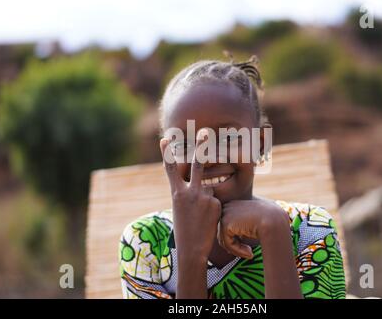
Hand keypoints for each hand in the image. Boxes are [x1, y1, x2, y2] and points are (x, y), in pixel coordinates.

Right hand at [160, 129, 221, 261]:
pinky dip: (214, 209)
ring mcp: (203, 197)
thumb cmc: (184, 229)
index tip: (164, 139)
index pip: (171, 169)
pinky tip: (208, 221)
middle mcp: (189, 192)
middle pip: (198, 164)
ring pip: (209, 188)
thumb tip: (203, 183)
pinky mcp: (215, 204)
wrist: (192, 249)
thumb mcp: (180, 209)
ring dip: (207, 199)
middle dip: (202, 147)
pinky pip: (217, 200)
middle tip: (206, 131)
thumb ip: (188, 193)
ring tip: (200, 215)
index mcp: (176, 193)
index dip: (167, 153)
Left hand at [218, 198, 290, 258]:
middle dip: (232, 244)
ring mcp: (226, 213)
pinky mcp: (226, 222)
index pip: (226, 224)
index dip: (235, 238)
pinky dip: (237, 250)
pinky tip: (250, 252)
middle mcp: (228, 206)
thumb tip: (228, 243)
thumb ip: (241, 227)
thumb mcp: (253, 222)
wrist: (275, 221)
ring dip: (235, 249)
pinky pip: (227, 242)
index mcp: (234, 204)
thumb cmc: (269, 222)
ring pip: (223, 238)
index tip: (247, 246)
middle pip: (221, 231)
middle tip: (247, 252)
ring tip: (249, 252)